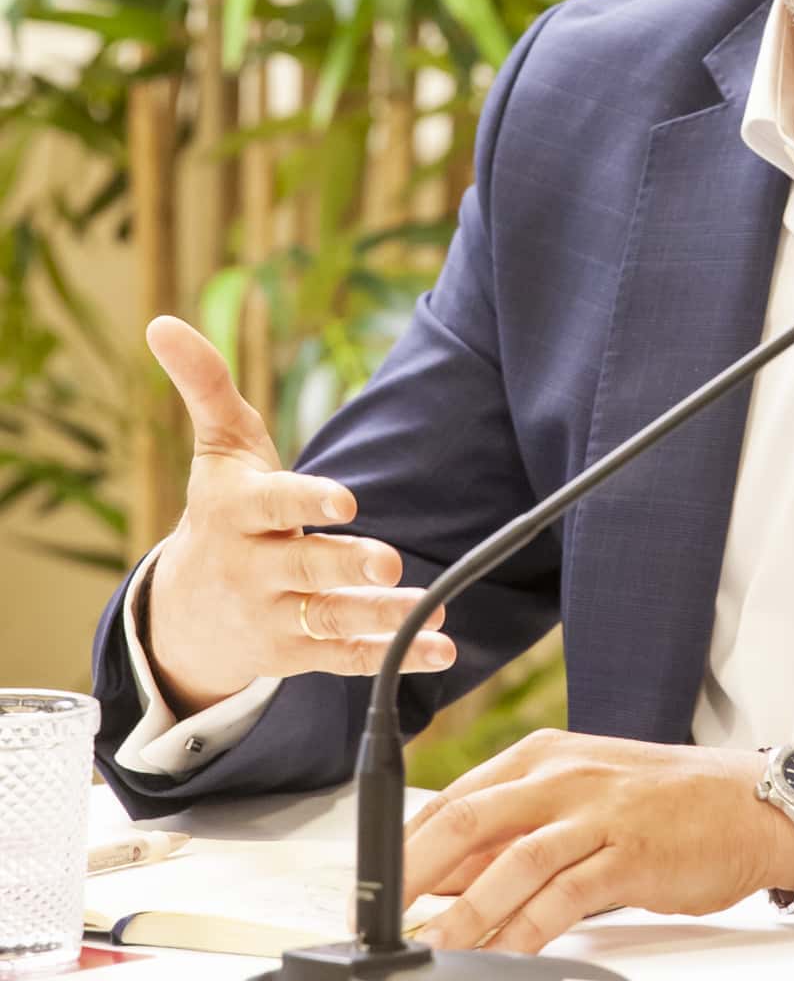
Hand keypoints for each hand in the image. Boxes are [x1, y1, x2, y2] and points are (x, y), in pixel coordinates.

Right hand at [142, 315, 454, 715]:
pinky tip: (442, 651)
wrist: (186, 611)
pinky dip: (392, 656)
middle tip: (390, 561)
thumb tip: (163, 322)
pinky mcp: (297, 653)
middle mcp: (252, 568)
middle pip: (304, 567)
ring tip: (433, 612)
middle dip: (346, 565)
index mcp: (235, 513)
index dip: (306, 502)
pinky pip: (345, 657)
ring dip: (382, 618)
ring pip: (330, 619)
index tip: (347, 499)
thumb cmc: (221, 506)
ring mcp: (274, 615)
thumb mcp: (217, 447)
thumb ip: (205, 385)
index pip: (273, 505)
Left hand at [403, 733, 793, 952]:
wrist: (755, 803)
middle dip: (411, 873)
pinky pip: (564, 896)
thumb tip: (448, 882)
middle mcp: (565, 774)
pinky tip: (500, 958)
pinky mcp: (630, 852)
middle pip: (467, 818)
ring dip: (463, 912)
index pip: (454, 797)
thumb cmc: (668, 806)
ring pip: (511, 861)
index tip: (370, 889)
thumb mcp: (584, 801)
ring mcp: (599, 811)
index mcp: (545, 756)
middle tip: (376, 919)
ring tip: (428, 948)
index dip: (404, 846)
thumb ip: (519, 836)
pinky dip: (526, 930)